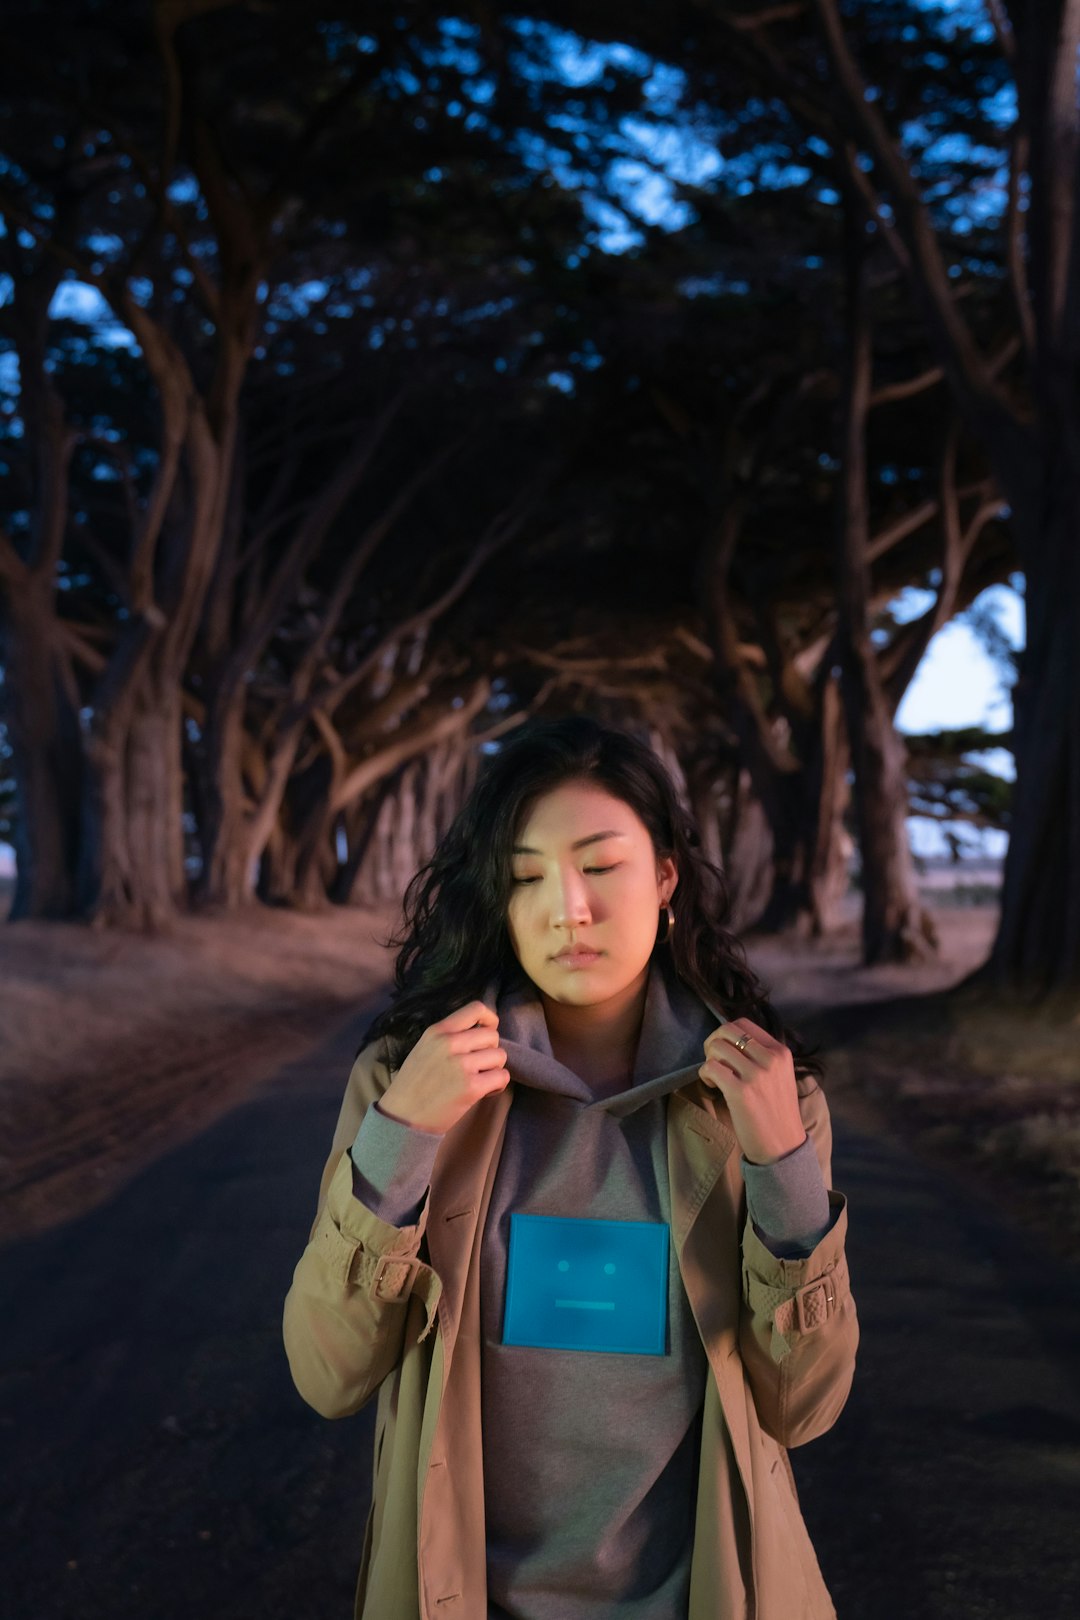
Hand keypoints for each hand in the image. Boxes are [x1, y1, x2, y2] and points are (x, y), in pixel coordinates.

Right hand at [378, 1000, 509, 1134]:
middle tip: (479, 1066)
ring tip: (480, 1080)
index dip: (490, 1019)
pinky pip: (502, 1077)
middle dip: (490, 1051)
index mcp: (438, 1031)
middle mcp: (450, 1043)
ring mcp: (462, 1065)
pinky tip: (484, 1091)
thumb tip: (479, 1031)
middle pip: (492, 1035)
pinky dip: (498, 1085)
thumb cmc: (413, 1085)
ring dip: (494, 1069)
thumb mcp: (424, 1048)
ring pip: (500, 1056)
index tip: (489, 1030)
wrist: (403, 1117)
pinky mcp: (471, 1087)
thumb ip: (448, 1037)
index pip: (475, 1008)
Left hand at [697, 1018, 806, 1165]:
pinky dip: (705, 1075)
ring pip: (716, 1047)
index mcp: (781, 1052)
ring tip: (715, 1078)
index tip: (724, 1052)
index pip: (743, 1023)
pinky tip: (712, 1086)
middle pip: (727, 1030)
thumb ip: (761, 1055)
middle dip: (713, 1043)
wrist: (783, 1147)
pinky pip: (710, 1067)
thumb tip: (729, 1039)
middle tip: (714, 1062)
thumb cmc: (776, 1112)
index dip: (726, 1034)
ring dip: (709, 1060)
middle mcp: (770, 1059)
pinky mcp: (740, 1091)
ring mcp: (756, 1074)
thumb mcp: (779, 1075)